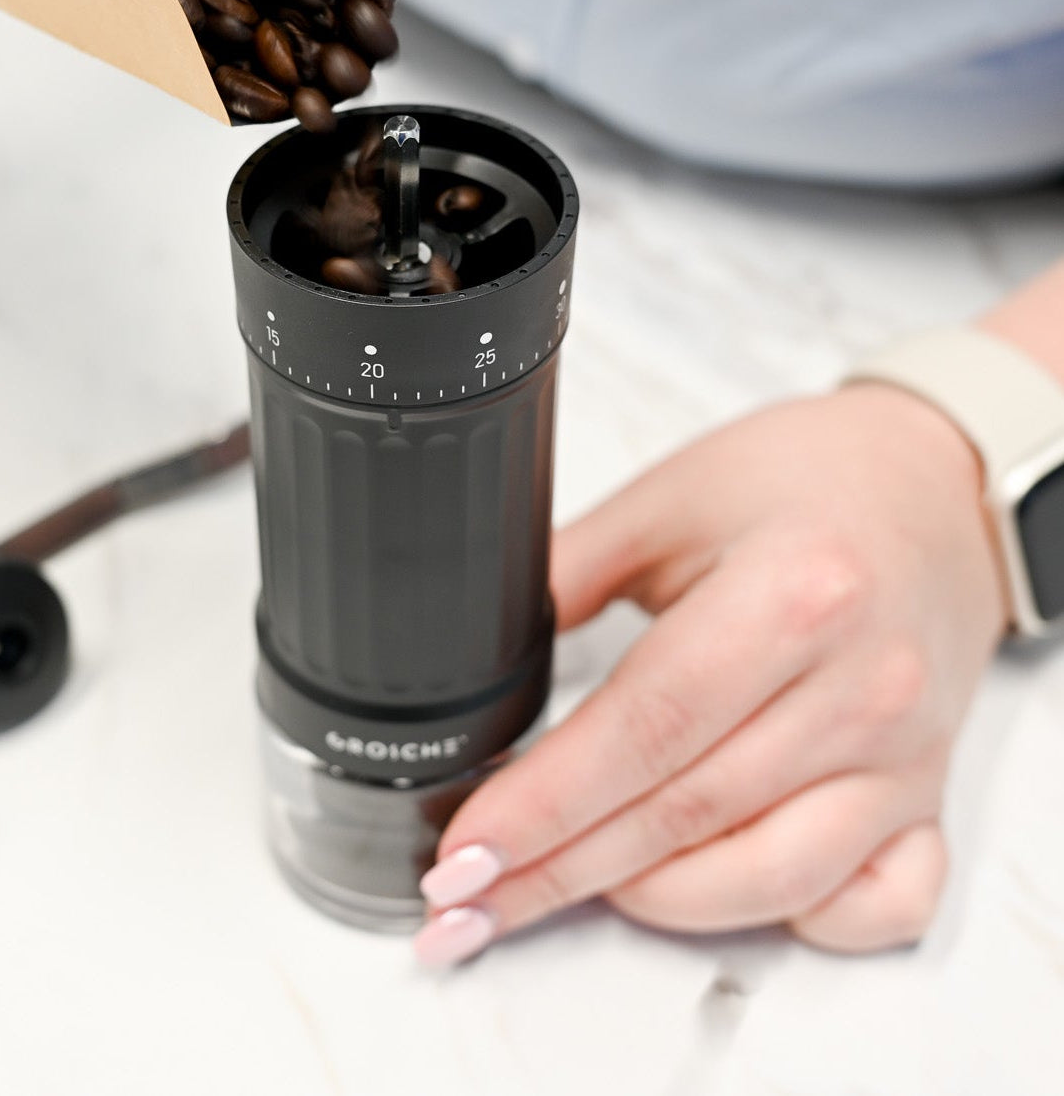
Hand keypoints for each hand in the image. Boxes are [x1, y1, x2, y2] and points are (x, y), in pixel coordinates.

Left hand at [413, 382, 1008, 965]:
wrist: (931, 485)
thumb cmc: (806, 478)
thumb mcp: (669, 498)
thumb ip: (568, 570)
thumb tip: (480, 646)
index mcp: (795, 593)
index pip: (646, 727)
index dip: (545, 800)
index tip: (468, 848)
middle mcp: (862, 688)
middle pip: (686, 813)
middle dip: (559, 868)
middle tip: (468, 899)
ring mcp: (904, 755)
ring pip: (767, 878)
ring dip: (649, 902)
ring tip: (559, 887)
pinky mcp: (927, 794)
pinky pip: (875, 905)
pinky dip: (791, 920)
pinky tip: (713, 892)